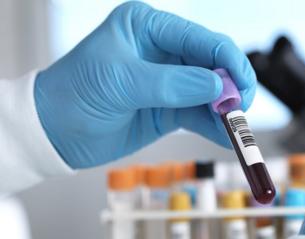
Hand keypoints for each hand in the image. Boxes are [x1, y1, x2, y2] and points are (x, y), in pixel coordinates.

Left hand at [34, 1, 255, 168]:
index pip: (200, 38)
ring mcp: (169, 80)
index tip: (241, 85)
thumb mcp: (121, 82)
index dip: (226, 61)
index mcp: (148, 26)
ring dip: (226, 109)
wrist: (53, 132)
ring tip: (235, 128)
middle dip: (230, 86)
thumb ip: (172, 84)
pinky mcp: (169, 107)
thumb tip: (219, 88)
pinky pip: (200, 114)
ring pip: (211, 91)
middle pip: (212, 64)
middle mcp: (162, 49)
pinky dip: (214, 125)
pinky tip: (225, 136)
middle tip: (240, 109)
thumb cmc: (75, 94)